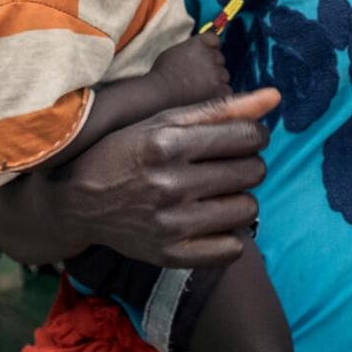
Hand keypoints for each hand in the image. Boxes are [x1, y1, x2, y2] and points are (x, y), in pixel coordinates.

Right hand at [0, 89, 278, 269]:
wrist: (76, 203)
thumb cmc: (123, 151)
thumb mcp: (163, 119)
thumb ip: (221, 107)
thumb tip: (275, 96)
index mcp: (166, 143)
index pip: (247, 135)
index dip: (254, 133)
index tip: (243, 136)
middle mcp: (169, 184)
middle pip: (252, 171)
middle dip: (248, 162)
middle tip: (227, 163)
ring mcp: (170, 224)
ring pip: (248, 208)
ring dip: (241, 197)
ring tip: (219, 191)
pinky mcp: (170, 254)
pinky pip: (233, 249)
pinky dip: (230, 234)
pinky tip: (211, 219)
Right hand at [149, 32, 230, 105]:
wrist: (161, 90)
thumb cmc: (162, 72)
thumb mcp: (175, 51)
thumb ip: (190, 48)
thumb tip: (197, 52)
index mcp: (199, 43)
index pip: (214, 40)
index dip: (212, 47)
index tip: (207, 53)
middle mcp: (210, 55)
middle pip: (220, 58)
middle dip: (212, 65)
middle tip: (199, 75)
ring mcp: (216, 73)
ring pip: (224, 74)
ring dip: (217, 80)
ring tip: (202, 87)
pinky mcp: (218, 89)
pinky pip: (227, 89)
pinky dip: (220, 93)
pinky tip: (208, 95)